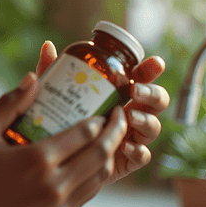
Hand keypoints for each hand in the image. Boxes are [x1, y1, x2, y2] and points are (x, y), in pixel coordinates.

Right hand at [0, 73, 128, 206]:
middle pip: (100, 154)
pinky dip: (97, 176)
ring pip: (99, 177)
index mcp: (36, 159)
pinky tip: (93, 164)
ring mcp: (58, 206)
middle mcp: (53, 184)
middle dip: (116, 133)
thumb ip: (9, 105)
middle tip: (120, 117)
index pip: (84, 134)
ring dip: (111, 155)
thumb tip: (33, 78)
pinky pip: (88, 194)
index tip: (110, 106)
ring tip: (111, 139)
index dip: (103, 119)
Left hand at [37, 41, 169, 184]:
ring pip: (153, 127)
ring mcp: (133, 137)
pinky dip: (138, 150)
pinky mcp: (129, 160)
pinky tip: (125, 146)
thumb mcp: (56, 94)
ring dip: (146, 120)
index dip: (151, 69)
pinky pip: (143, 155)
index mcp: (120, 93)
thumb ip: (54, 72)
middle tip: (134, 90)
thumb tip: (48, 46)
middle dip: (152, 93)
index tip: (154, 63)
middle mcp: (131, 112)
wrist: (58, 159)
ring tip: (129, 117)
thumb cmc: (61, 119)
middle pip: (157, 101)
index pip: (142, 77)